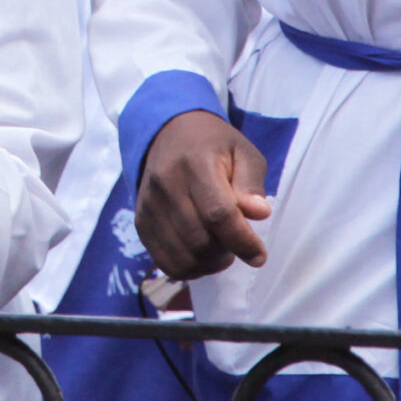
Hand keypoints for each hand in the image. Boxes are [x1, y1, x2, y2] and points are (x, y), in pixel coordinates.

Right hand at [135, 109, 271, 277]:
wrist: (169, 132)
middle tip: (238, 243)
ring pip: (182, 256)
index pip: (218, 214)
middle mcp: (165, 184)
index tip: (259, 255)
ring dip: (209, 263)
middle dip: (227, 252)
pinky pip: (165, 261)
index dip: (242, 241)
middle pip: (200, 240)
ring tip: (221, 249)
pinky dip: (188, 268)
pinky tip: (201, 254)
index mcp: (195, 163)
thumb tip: (259, 213)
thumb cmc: (214, 145)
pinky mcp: (141, 220)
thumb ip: (252, 184)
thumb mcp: (243, 153)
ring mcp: (149, 204)